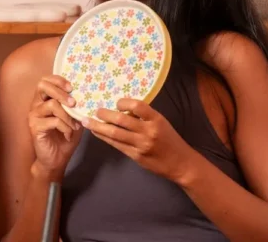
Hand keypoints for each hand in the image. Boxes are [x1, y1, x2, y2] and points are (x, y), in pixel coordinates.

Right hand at [28, 75, 82, 180]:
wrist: (56, 160)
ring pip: (52, 105)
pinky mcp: (35, 127)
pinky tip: (68, 135)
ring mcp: (34, 116)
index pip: (45, 81)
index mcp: (44, 100)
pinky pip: (53, 121)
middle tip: (73, 103)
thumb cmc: (65, 138)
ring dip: (68, 116)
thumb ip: (77, 107)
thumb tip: (88, 95)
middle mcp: (36, 105)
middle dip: (61, 92)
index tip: (72, 87)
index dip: (58, 80)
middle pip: (43, 86)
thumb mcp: (75, 119)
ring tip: (75, 126)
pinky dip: (65, 127)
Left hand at [83, 98, 197, 183]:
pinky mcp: (135, 156)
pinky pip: (116, 145)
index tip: (116, 102)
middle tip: (95, 110)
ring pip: (114, 134)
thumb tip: (122, 109)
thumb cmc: (170, 140)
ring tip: (87, 121)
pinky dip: (104, 137)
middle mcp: (148, 131)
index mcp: (156, 120)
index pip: (137, 106)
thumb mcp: (161, 123)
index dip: (124, 102)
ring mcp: (140, 145)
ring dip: (98, 126)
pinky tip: (97, 132)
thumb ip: (144, 117)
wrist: (180, 163)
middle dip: (104, 114)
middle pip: (121, 120)